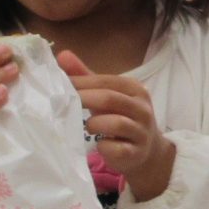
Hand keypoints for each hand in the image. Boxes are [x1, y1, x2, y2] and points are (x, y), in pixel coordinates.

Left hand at [59, 50, 175, 201]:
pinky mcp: (136, 153)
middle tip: (63, 104)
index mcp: (135, 89)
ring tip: (87, 127)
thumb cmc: (121, 118)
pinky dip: (103, 147)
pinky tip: (100, 145)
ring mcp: (142, 132)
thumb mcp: (107, 96)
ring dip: (94, 124)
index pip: (106, 81)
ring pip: (116, 123)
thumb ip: (86, 77)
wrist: (147, 151)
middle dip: (84, 99)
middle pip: (110, 98)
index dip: (82, 82)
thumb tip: (62, 55)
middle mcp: (142, 108)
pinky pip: (116, 149)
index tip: (61, 86)